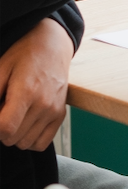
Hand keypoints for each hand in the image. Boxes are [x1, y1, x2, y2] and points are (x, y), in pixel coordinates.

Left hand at [0, 16, 73, 150]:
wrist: (53, 46)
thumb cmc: (25, 55)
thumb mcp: (0, 69)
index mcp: (27, 92)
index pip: (5, 129)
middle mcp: (44, 104)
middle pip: (13, 139)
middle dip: (2, 129)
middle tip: (4, 111)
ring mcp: (54, 111)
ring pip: (25, 143)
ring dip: (15, 135)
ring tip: (15, 115)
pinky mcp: (60, 115)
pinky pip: (41, 143)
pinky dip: (30, 139)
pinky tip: (26, 123)